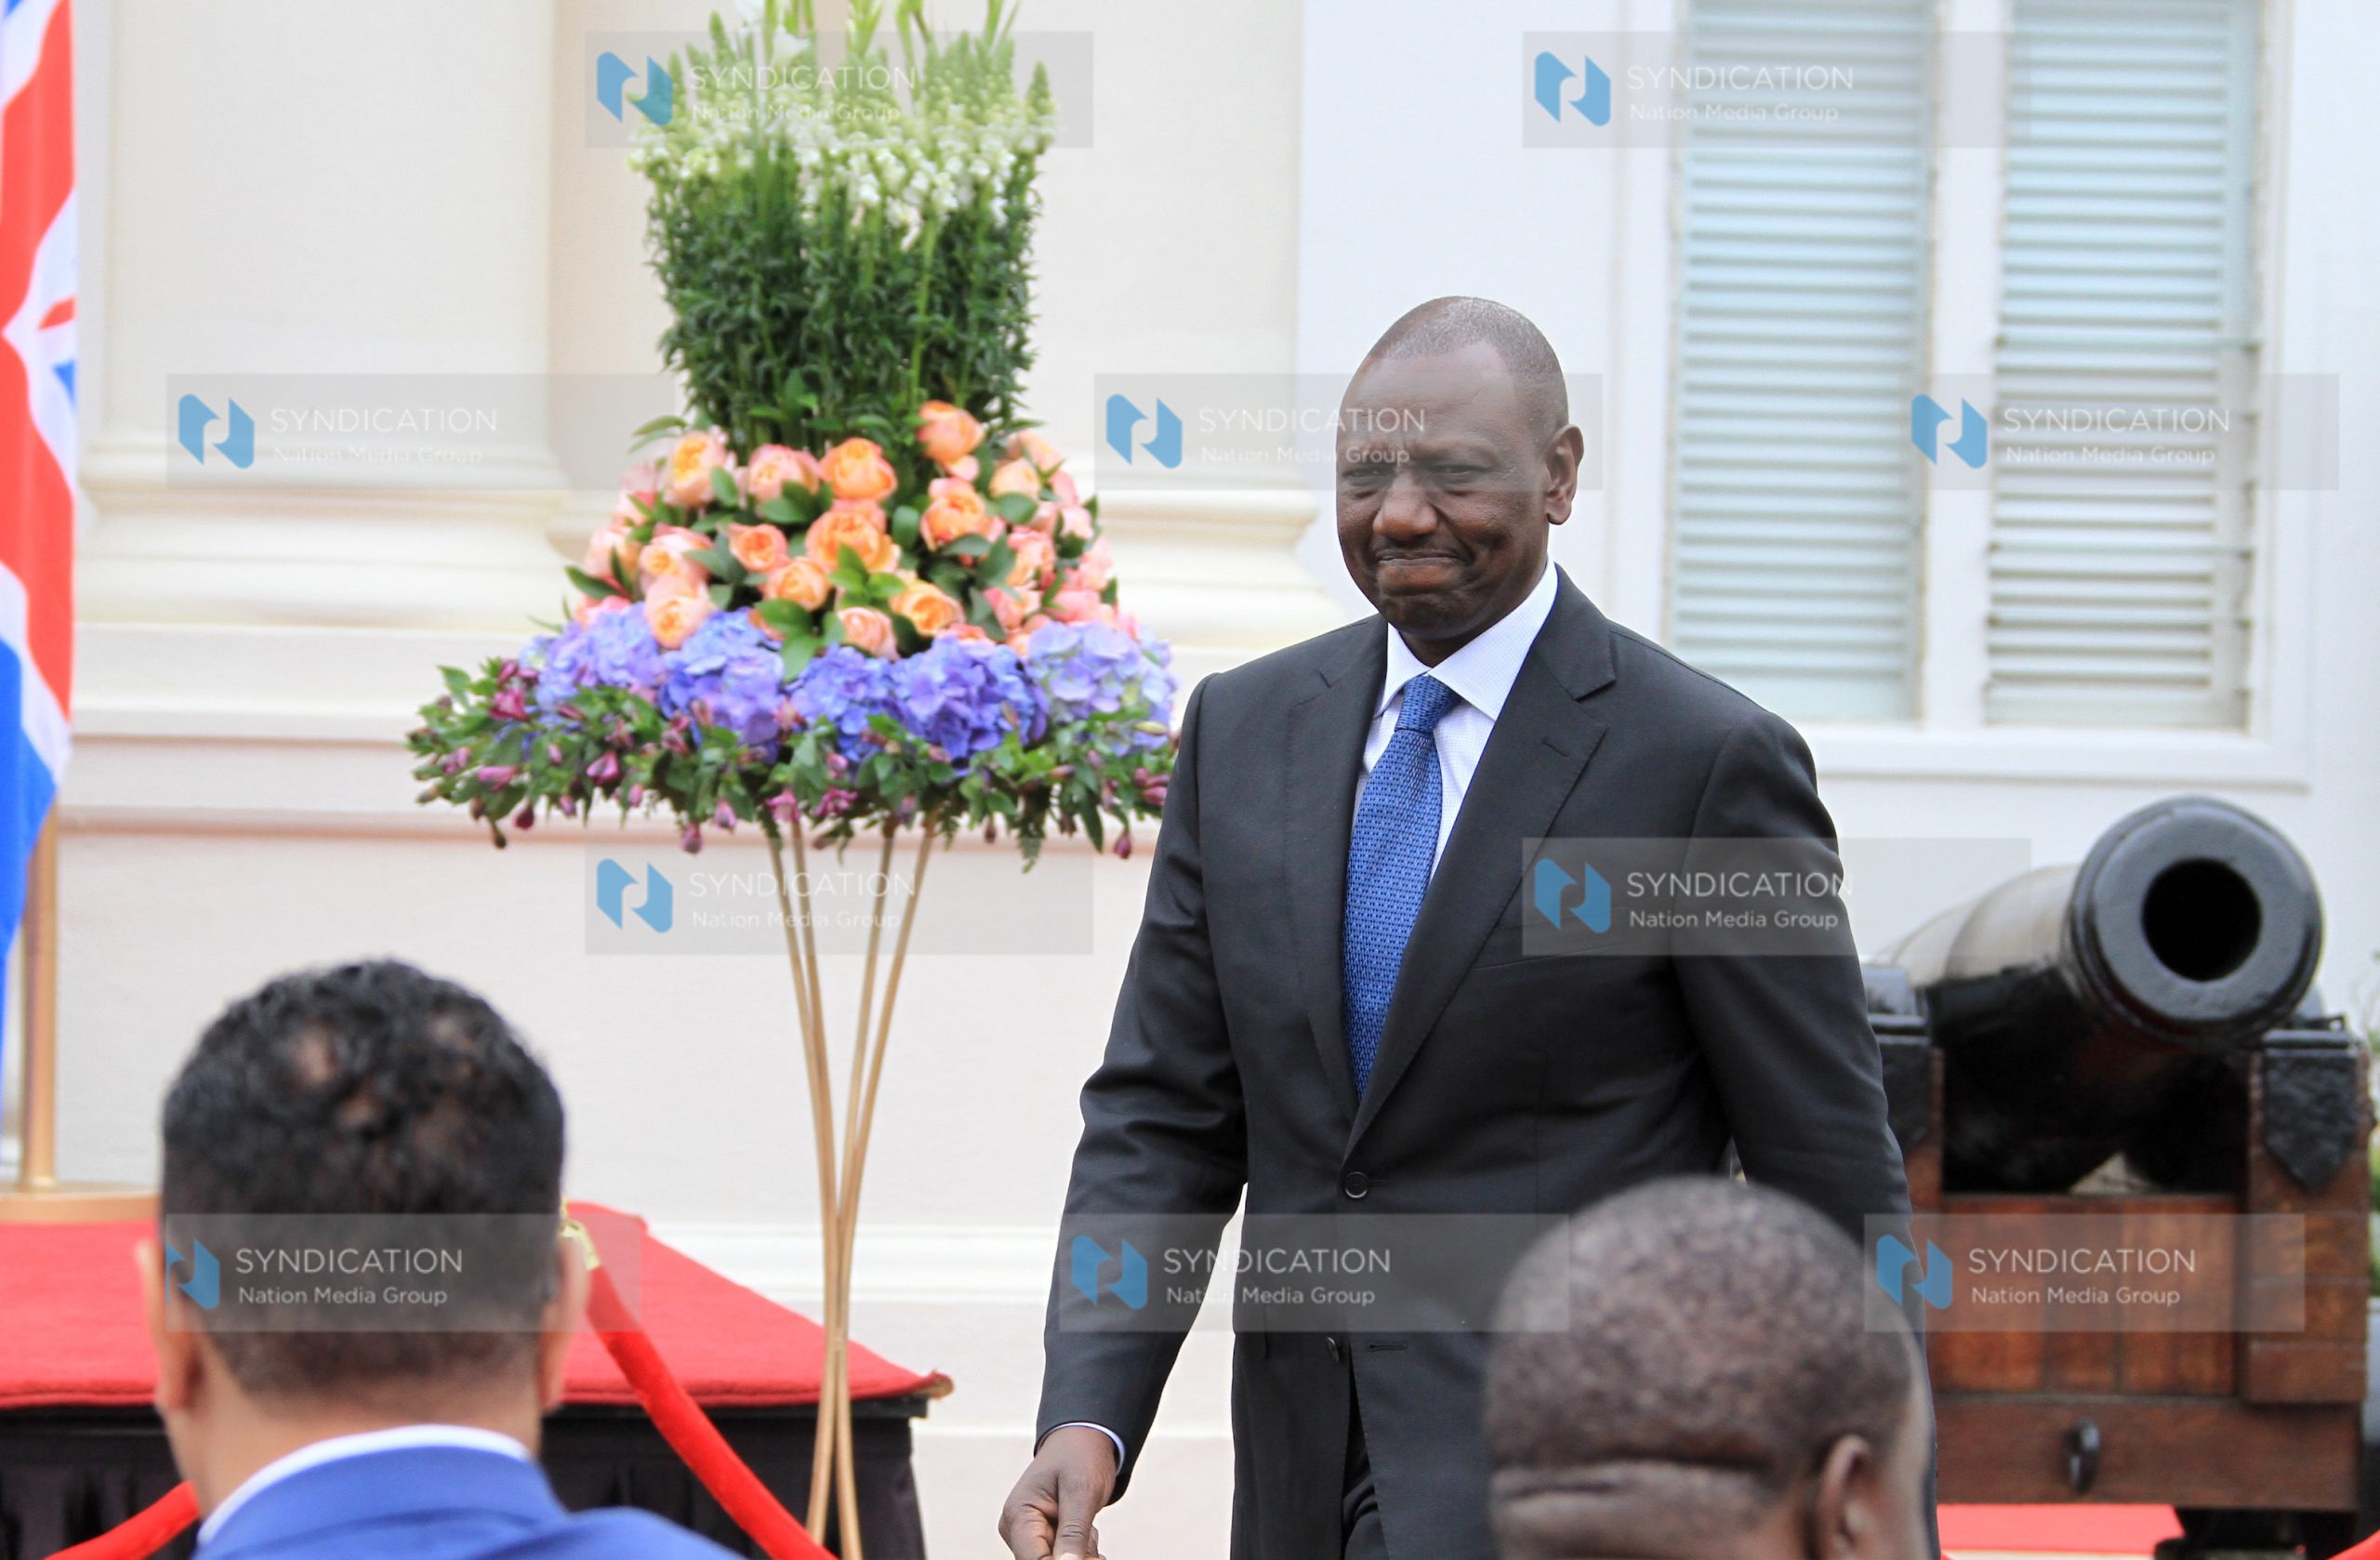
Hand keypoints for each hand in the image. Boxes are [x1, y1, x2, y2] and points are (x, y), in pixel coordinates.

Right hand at [999, 1425, 1117, 1559]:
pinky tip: (1086, 1527)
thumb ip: (1073, 1532)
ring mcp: (1027, 1534)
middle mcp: (1016, 1528)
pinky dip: (1081, 1549)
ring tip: (1088, 1523)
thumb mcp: (1082, 1491)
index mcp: (1018, 1514)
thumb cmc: (1080, 1456)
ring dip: (1080, 1552)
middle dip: (1075, 1556)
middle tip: (1092, 1534)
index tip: (1091, 1557)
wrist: (1082, 1441)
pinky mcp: (1041, 1537)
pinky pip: (1063, 1556)